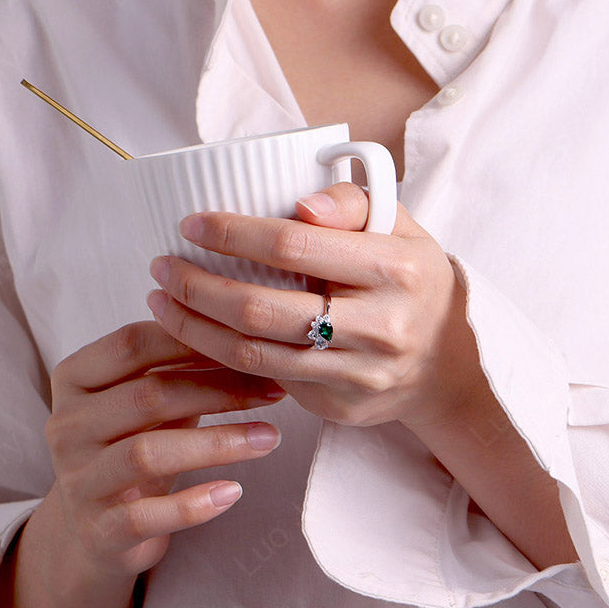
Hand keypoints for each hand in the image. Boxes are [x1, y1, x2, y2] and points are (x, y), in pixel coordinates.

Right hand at [43, 320, 284, 580]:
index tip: (250, 345)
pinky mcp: (97, 530)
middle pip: (148, 395)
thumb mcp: (148, 399)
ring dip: (218, 444)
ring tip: (270, 437)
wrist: (97, 529)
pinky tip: (234, 492)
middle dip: (220, 390)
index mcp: (73, 378)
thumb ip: (180, 366)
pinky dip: (194, 504)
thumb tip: (250, 335)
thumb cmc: (134, 444)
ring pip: (148, 454)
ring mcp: (77, 480)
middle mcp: (65, 426)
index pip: (132, 344)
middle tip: (275, 391)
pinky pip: (147, 516)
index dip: (194, 339)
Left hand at [146, 184, 479, 431]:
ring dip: (194, 328)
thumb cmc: (409, 278)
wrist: (447, 360)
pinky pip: (266, 380)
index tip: (192, 224)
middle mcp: (381, 327)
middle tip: (161, 266)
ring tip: (161, 301)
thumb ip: (351, 201)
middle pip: (261, 309)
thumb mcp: (399, 225)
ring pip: (254, 355)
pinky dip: (221, 357)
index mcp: (396, 268)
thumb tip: (300, 205)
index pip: (294, 245)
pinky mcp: (338, 406)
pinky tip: (196, 334)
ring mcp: (359, 375)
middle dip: (196, 286)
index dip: (233, 233)